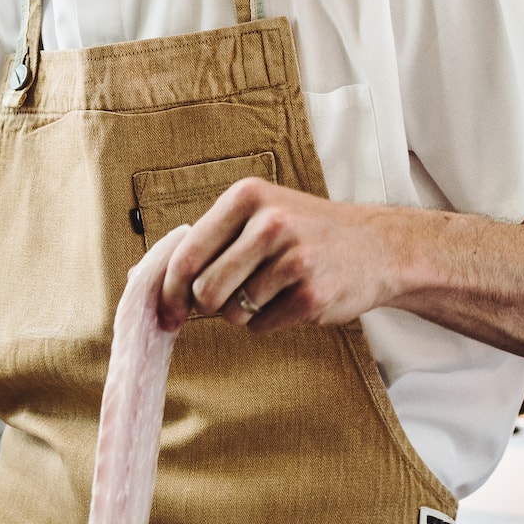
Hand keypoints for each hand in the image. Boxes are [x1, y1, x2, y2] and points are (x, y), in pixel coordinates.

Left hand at [157, 178, 411, 331]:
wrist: (377, 246)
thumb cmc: (304, 231)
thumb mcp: (258, 215)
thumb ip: (209, 240)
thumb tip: (145, 278)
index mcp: (247, 196)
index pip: (187, 253)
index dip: (168, 291)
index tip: (166, 313)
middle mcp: (270, 222)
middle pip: (206, 291)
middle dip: (211, 304)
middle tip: (233, 297)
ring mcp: (294, 258)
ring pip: (233, 312)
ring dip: (244, 312)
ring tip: (272, 289)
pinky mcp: (312, 294)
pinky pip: (263, 326)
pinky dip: (270, 321)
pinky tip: (293, 299)